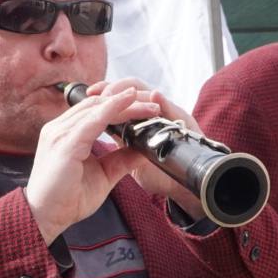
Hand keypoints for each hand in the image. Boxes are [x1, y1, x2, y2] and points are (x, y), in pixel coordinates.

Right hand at [25, 86, 163, 242]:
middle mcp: (60, 128)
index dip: (121, 105)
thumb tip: (144, 149)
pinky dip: (112, 109)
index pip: (96, 110)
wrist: (45, 218)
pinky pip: (92, 120)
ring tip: (149, 104)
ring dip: (125, 104)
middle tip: (155, 103)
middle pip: (98, 103)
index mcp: (66, 134)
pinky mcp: (64, 143)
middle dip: (128, 101)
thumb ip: (121, 160)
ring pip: (97, 108)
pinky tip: (128, 103)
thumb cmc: (68, 199)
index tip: (146, 108)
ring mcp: (59, 133)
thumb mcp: (103, 176)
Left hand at [86, 79, 207, 218]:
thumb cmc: (159, 173)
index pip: (123, 94)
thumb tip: (99, 128)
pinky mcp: (186, 123)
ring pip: (152, 94)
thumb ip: (121, 139)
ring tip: (123, 95)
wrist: (184, 190)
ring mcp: (173, 114)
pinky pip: (175, 110)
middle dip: (118, 88)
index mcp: (142, 117)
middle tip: (102, 94)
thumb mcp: (133, 154)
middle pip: (136, 87)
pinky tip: (156, 98)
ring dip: (137, 93)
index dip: (107, 90)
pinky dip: (165, 103)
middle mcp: (157, 110)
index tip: (90, 92)